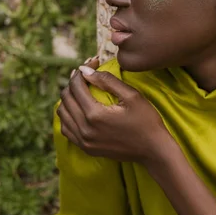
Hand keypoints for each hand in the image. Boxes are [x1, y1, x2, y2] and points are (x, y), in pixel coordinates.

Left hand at [57, 61, 172, 162]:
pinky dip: (68, 116)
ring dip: (68, 99)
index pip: (76, 86)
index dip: (82, 71)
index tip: (93, 63)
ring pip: (62, 114)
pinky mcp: (86, 149)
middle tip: (86, 75)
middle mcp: (85, 129)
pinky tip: (78, 109)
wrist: (153, 150)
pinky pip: (66, 129)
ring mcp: (84, 142)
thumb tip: (84, 70)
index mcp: (95, 114)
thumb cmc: (146, 121)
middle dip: (73, 82)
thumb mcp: (132, 96)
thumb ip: (107, 81)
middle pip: (66, 98)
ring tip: (80, 91)